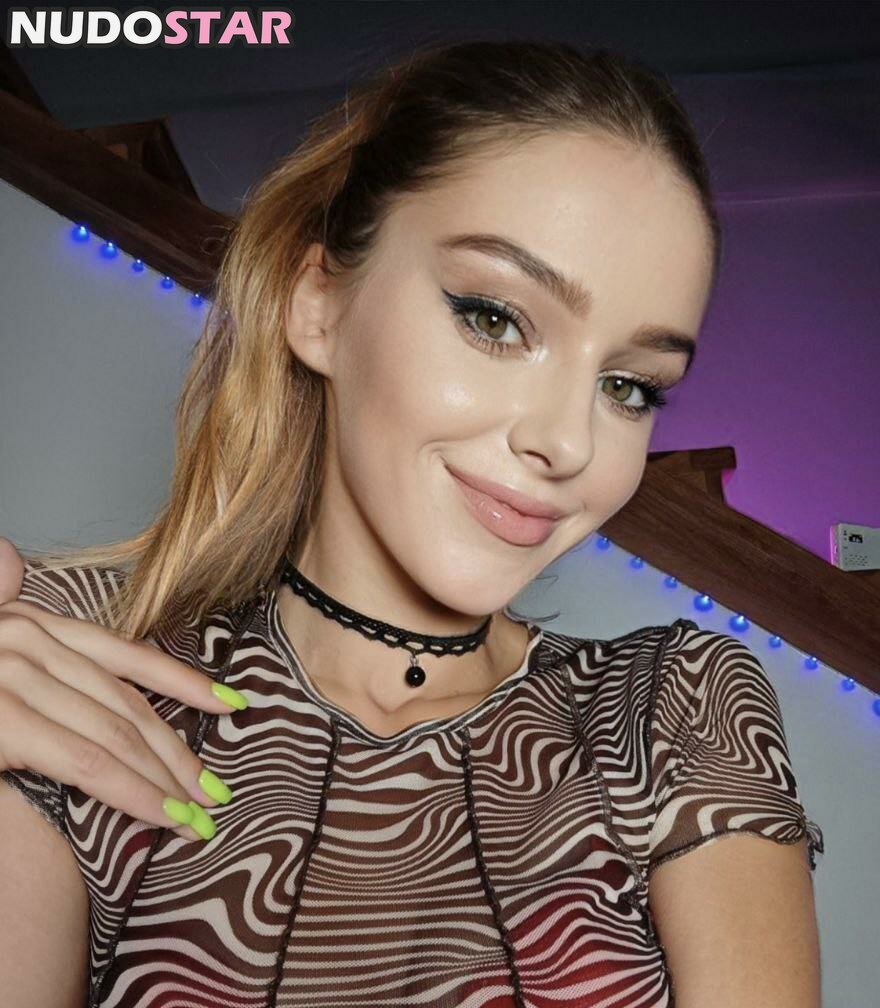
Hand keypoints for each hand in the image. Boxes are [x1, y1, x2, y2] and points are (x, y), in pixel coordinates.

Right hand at [0, 537, 246, 841]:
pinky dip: (131, 791)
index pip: (125, 655)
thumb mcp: (1, 671)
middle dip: (179, 749)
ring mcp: (12, 673)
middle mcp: (26, 638)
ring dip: (165, 778)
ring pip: (116, 732)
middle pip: (128, 701)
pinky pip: (85, 760)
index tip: (231, 705)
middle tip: (216, 791)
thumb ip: (42, 669)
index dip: (183, 682)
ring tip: (198, 814)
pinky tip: (162, 814)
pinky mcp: (1, 719)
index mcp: (31, 626)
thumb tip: (60, 627)